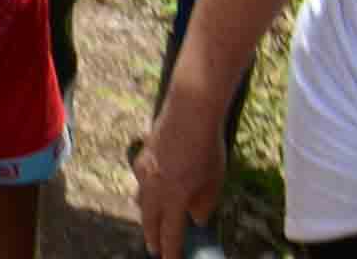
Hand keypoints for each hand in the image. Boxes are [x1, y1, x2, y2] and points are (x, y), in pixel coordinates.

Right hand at [133, 82, 228, 258]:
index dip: (170, 250)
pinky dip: (146, 191)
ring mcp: (145, 169)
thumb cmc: (206, 146)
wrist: (188, 111)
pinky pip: (142, 181)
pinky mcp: (143, 156)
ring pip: (142, 199)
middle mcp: (154, 186)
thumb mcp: (214, 180)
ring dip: (146, 214)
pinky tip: (152, 188)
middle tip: (154, 248)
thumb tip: (196, 217)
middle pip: (148, 219)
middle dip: (152, 236)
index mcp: (173, 196)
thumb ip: (204, 203)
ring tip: (151, 221)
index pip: (170, 232)